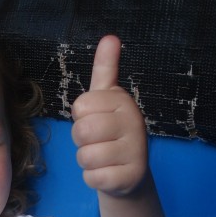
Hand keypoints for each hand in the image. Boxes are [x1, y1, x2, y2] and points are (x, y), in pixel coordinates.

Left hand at [71, 35, 147, 195]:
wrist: (129, 174)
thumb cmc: (111, 134)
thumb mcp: (107, 100)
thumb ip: (105, 70)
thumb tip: (110, 38)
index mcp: (124, 101)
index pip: (80, 106)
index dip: (81, 118)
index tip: (96, 120)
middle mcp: (135, 123)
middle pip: (82, 131)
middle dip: (81, 141)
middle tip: (97, 142)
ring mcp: (136, 152)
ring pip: (85, 157)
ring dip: (87, 162)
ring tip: (103, 159)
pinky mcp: (131, 178)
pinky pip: (93, 178)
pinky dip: (93, 179)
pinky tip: (107, 174)